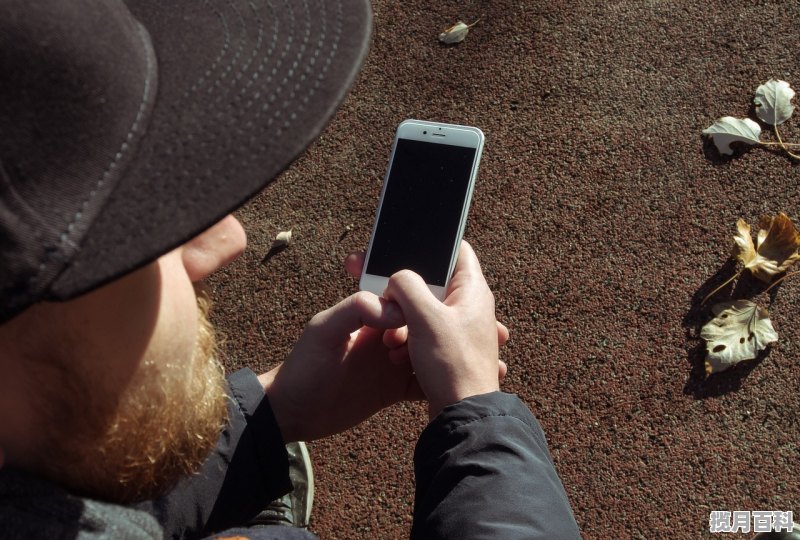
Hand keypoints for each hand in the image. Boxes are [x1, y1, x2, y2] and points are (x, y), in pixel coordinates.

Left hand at [258, 292, 422, 442]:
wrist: (293, 412)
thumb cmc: (303, 366)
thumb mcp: (324, 330)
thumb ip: (356, 309)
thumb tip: (398, 310)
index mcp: (371, 316)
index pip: (407, 302)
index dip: (418, 310)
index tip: (414, 328)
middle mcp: (385, 336)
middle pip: (424, 327)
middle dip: (431, 337)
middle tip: (414, 356)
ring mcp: (392, 364)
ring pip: (429, 355)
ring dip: (438, 361)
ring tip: (431, 373)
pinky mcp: (394, 390)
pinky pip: (422, 384)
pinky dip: (434, 386)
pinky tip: (440, 391)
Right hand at [382, 241, 503, 419]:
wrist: (462, 415)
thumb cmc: (453, 365)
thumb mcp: (425, 317)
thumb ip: (407, 286)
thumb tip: (396, 278)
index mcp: (473, 290)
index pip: (457, 250)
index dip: (432, 247)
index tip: (405, 251)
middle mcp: (470, 307)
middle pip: (433, 283)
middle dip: (405, 294)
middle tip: (389, 303)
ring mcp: (460, 329)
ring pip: (423, 311)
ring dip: (403, 321)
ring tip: (395, 340)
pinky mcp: (449, 350)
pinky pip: (423, 334)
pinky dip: (408, 340)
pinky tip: (398, 354)